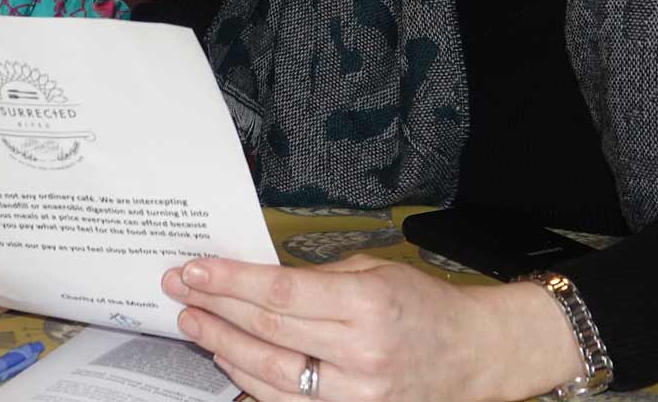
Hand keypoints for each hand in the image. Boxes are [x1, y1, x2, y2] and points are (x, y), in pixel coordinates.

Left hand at [161, 254, 582, 401]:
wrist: (476, 356)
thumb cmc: (425, 306)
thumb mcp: (376, 272)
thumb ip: (318, 279)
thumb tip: (255, 279)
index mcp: (367, 305)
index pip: (280, 293)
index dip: (230, 281)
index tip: (194, 269)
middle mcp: (361, 354)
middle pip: (268, 332)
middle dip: (216, 308)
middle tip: (181, 289)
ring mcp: (357, 395)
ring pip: (270, 375)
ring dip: (224, 347)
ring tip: (195, 322)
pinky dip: (252, 382)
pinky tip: (230, 358)